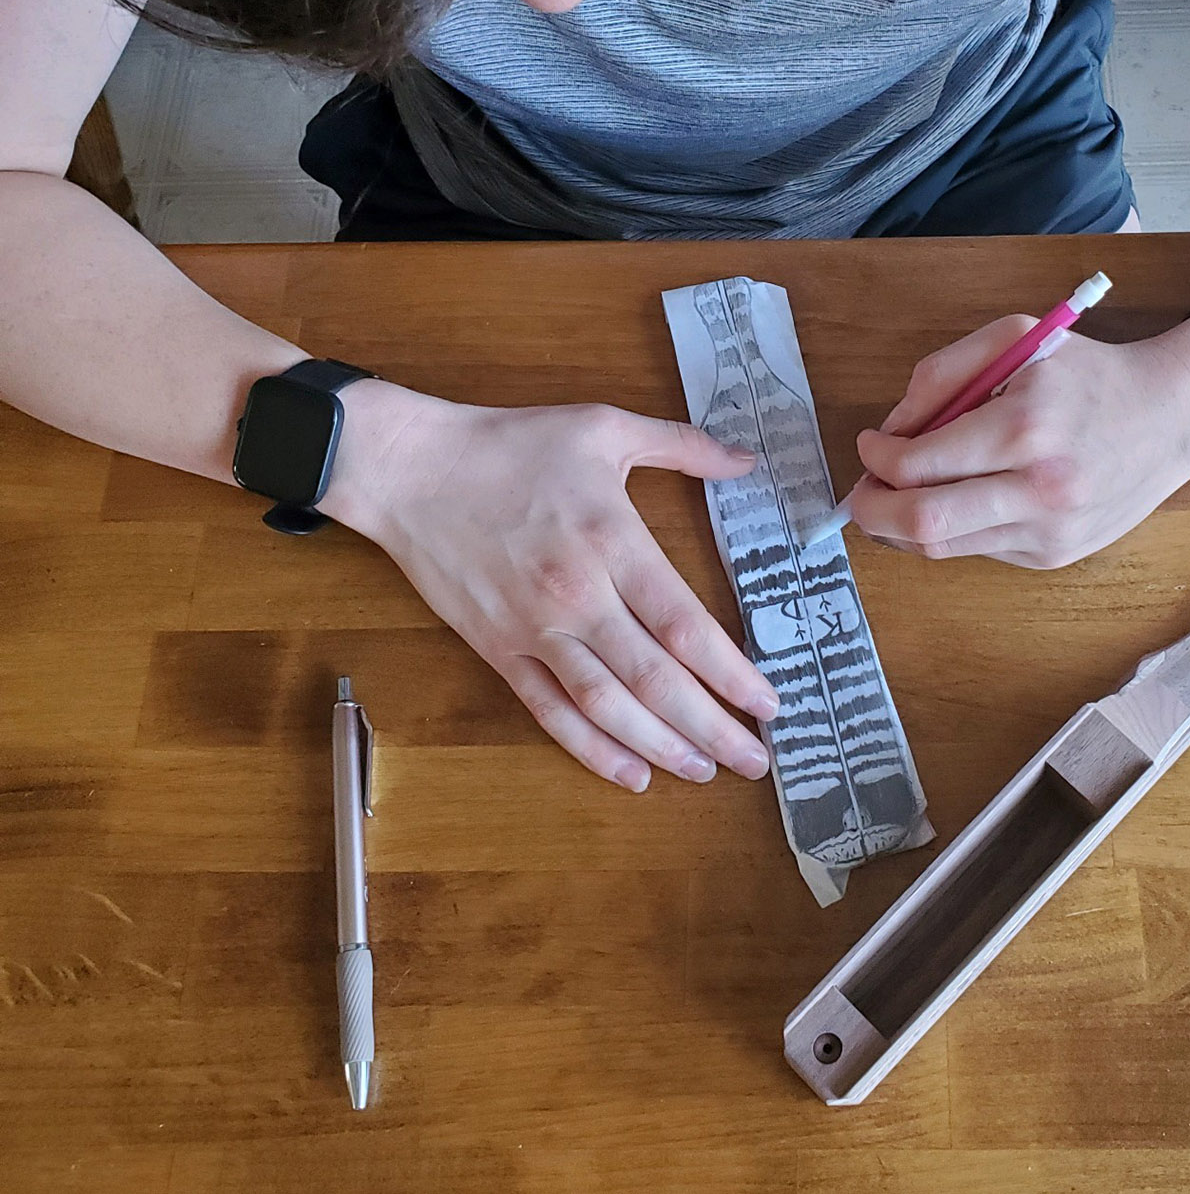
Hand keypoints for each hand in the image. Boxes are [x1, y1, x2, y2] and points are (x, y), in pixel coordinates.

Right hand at [322, 385, 779, 791]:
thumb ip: (682, 445)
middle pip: (655, 679)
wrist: (411, 470)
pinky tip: (631, 774)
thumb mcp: (603, 426)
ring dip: (661, 747)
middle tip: (756, 760)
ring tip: (706, 773)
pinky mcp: (498, 650)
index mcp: (612, 541)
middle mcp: (578, 596)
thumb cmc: (510, 444)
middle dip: (712, 727)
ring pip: (607, 706)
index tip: (767, 703)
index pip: (683, 624)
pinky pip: (551, 711)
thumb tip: (748, 458)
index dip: (730, 672)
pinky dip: (591, 749)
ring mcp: (534, 630)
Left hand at [850, 313, 1189, 567]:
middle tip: (859, 494)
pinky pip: (979, 550)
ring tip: (895, 498)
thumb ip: (942, 375)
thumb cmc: (1087, 372)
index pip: (918, 464)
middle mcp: (1038, 489)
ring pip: (944, 547)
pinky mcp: (1055, 555)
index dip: (876, 459)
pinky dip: (952, 529)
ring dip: (902, 527)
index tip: (870, 444)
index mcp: (1024, 427)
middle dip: (871, 511)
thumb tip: (892, 429)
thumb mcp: (1014, 340)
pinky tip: (958, 500)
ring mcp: (1049, 531)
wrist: (1172, 416)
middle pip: (922, 523)